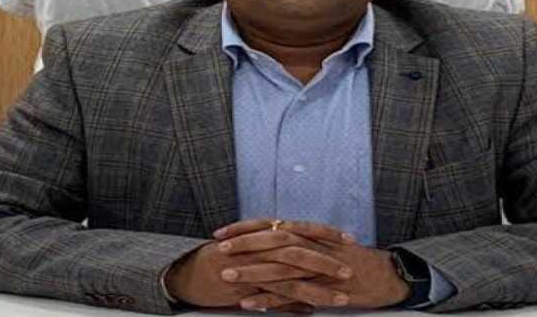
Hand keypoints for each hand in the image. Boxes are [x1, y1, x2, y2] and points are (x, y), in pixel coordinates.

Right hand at [165, 219, 353, 308]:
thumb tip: (300, 250)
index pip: (300, 228)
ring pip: (290, 276)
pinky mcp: (244, 288)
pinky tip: (310, 311)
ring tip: (341, 296)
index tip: (348, 238)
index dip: (325, 233)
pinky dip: (292, 304)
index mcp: (264, 234)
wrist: (186, 271)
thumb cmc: (219, 259)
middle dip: (327, 261)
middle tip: (349, 269)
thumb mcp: (249, 247)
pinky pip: (272, 296)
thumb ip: (274, 249)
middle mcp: (259, 247)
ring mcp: (251, 268)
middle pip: (299, 251)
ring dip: (318, 288)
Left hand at [215, 219, 410, 309]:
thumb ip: (299, 245)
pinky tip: (250, 303)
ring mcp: (317, 267)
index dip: (244, 228)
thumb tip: (272, 244)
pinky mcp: (323, 288)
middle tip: (220, 249)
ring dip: (250, 271)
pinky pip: (291, 294)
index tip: (222, 232)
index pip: (271, 225)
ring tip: (228, 275)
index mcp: (309, 234)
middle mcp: (311, 245)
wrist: (387, 275)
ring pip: (278, 267)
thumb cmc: (356, 262)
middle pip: (272, 240)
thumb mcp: (324, 247)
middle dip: (243, 244)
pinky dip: (269, 299)